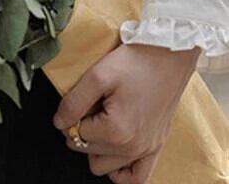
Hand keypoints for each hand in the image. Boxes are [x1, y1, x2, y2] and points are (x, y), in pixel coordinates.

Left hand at [52, 41, 200, 182]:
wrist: (169, 55)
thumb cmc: (136, 62)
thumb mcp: (98, 75)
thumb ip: (74, 102)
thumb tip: (59, 123)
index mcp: (116, 131)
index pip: (77, 134)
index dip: (72, 115)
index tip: (80, 99)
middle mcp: (133, 147)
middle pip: (89, 151)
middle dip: (83, 130)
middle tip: (91, 106)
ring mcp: (147, 150)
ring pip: (106, 167)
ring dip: (97, 149)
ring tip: (101, 122)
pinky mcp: (156, 147)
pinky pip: (136, 177)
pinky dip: (121, 170)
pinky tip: (114, 149)